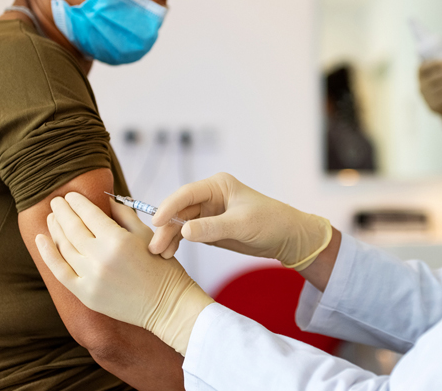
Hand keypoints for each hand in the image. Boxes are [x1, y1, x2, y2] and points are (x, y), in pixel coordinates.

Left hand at [35, 193, 213, 354]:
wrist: (167, 305)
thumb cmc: (162, 269)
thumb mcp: (147, 235)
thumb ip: (124, 215)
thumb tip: (106, 200)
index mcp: (118, 240)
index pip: (89, 214)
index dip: (77, 202)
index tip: (71, 195)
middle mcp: (100, 257)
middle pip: (72, 228)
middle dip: (62, 211)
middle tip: (56, 201)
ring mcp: (90, 277)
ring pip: (64, 247)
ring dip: (55, 228)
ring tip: (52, 217)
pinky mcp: (85, 294)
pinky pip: (59, 271)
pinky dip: (48, 254)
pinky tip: (41, 240)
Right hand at [149, 172, 331, 270]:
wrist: (287, 237)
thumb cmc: (270, 222)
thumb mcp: (242, 225)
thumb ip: (213, 228)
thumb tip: (184, 231)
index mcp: (218, 186)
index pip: (187, 194)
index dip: (169, 207)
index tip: (157, 222)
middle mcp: (209, 197)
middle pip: (180, 211)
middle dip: (166, 228)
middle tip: (154, 247)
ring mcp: (208, 214)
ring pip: (181, 224)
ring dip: (169, 237)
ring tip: (160, 254)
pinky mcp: (209, 229)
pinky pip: (188, 234)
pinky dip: (178, 243)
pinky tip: (170, 254)